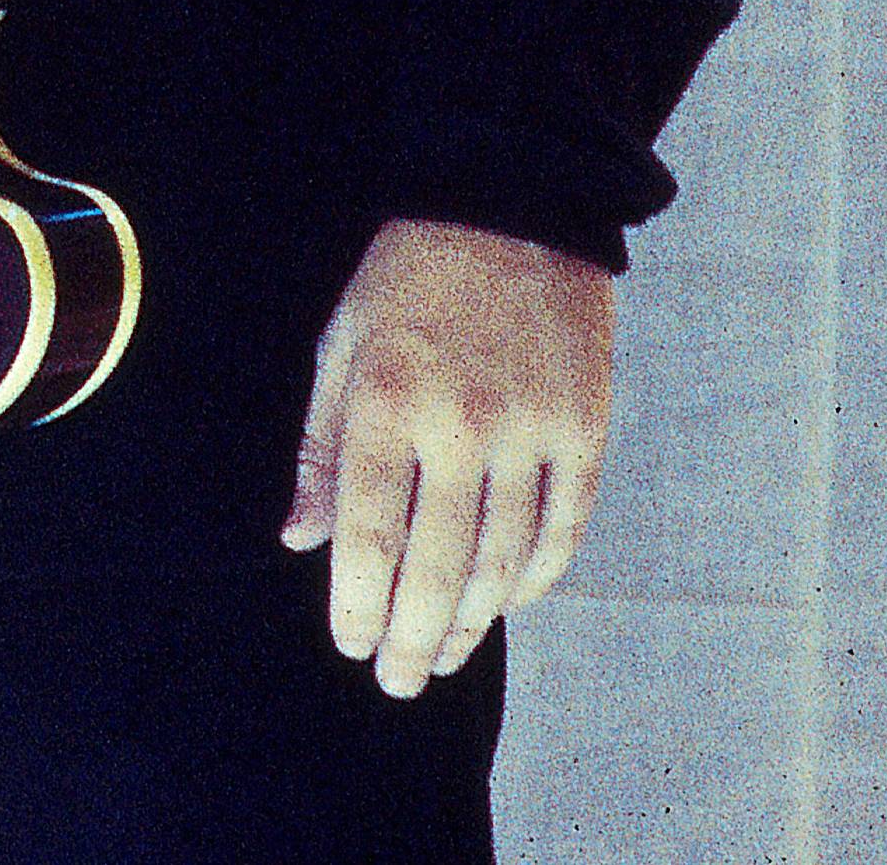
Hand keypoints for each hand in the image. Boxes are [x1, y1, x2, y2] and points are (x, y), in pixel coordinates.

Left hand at [282, 216, 614, 697]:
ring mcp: (533, 430)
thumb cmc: (406, 278)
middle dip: (413, 635)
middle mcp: (464, 426)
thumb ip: (321, 448)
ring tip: (443, 656)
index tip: (351, 645)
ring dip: (471, 621)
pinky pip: (564, 526)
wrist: (512, 205)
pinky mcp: (587, 429)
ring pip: (504, 559)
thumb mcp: (341, 345)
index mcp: (389, 402)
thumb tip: (299, 540)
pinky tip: (506, 601)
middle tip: (397, 681)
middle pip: (438, 565)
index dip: (359, 603)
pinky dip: (536, 576)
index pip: (370, 534)